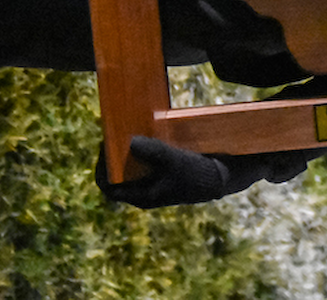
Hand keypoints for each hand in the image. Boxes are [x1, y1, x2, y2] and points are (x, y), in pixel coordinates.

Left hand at [98, 135, 228, 208]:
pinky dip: (144, 147)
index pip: (109, 187)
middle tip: (115, 132)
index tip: (104, 145)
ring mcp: (155, 182)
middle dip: (115, 154)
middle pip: (119, 174)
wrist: (224, 177)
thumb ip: (153, 152)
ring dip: (129, 149)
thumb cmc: (197, 175)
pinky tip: (148, 131)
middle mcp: (145, 192)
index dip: (102, 168)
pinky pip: (146, 161)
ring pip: (132, 166)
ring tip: (129, 129)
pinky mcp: (165, 172)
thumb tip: (130, 142)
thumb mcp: (174, 161)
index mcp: (142, 197)